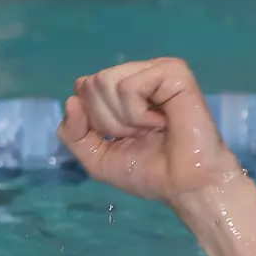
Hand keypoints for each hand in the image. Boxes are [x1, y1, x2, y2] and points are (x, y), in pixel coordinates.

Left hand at [57, 58, 242, 204]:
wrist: (184, 186)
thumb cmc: (147, 172)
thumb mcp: (96, 157)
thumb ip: (73, 133)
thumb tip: (71, 99)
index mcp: (118, 90)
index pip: (82, 89)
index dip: (91, 122)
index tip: (119, 139)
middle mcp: (136, 74)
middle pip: (91, 84)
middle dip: (108, 121)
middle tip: (139, 134)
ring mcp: (154, 70)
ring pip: (105, 81)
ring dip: (124, 118)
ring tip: (151, 129)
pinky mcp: (173, 71)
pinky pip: (130, 86)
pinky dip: (138, 113)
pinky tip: (162, 121)